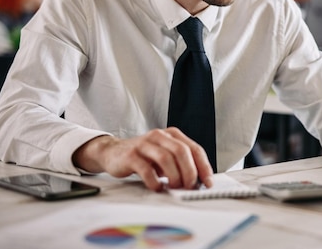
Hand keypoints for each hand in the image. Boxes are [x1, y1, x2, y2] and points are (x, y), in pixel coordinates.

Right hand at [72, 128, 213, 191]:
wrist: (114, 152)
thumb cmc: (145, 156)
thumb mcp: (165, 155)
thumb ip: (181, 163)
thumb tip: (199, 181)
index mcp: (172, 134)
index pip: (195, 149)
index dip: (203, 167)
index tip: (208, 183)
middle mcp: (160, 135)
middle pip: (182, 152)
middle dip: (190, 172)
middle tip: (190, 187)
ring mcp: (144, 144)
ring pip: (166, 158)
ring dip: (174, 176)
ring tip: (174, 187)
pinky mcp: (131, 155)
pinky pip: (147, 169)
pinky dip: (155, 181)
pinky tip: (157, 187)